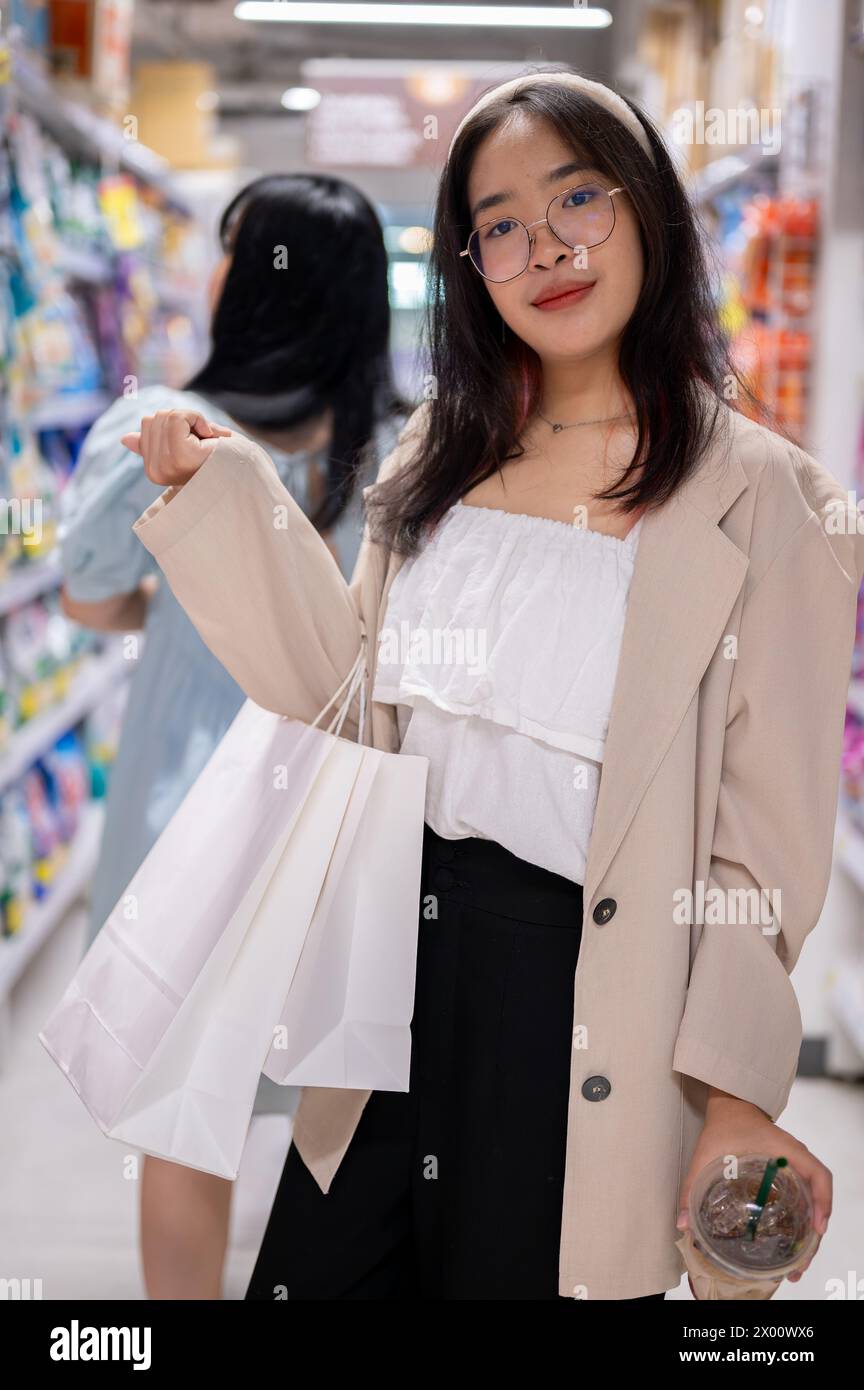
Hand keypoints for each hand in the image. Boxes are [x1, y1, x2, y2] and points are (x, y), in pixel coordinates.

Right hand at [121, 409, 232, 486]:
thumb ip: (156, 443)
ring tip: (207, 444)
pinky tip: (211, 441)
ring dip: (193, 420)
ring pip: (166, 414)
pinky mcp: (179, 456)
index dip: (176, 423)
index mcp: (153, 470)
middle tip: (205, 443)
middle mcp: (155, 471)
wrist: (248, 475)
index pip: (147, 423)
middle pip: (154, 416)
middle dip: (184, 420)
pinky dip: (198, 419)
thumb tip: (125, 438)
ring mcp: (165, 465)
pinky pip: (178, 417)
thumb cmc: (222, 462)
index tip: (196, 444)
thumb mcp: (185, 447)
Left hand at [676, 1090, 830, 1288]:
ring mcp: (795, 1166)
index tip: (817, 1228)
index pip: (818, 1175)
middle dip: (814, 1235)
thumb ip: (692, 1186)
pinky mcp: (788, 1172)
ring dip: (810, 1232)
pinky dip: (803, 1219)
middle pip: (819, 1196)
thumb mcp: (706, 1155)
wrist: (729, 1105)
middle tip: (798, 1267)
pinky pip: (804, 1196)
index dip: (822, 1202)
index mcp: (786, 1151)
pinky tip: (790, 1242)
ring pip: (814, 1200)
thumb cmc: (723, 1126)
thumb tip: (682, 1224)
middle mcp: (797, 1159)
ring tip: (796, 1264)